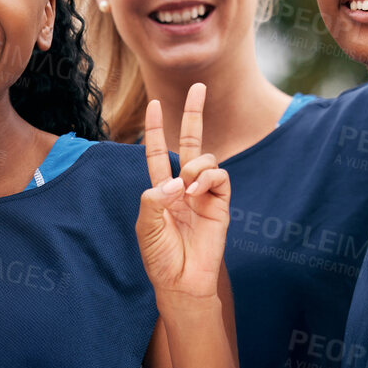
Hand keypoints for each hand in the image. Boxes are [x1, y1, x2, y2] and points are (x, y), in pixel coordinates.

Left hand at [135, 86, 229, 301]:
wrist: (182, 281)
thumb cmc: (160, 256)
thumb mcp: (146, 225)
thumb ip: (154, 198)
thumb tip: (177, 179)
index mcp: (161, 189)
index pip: (158, 152)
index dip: (157, 129)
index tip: (155, 105)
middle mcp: (184, 186)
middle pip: (191, 141)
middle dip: (194, 114)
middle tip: (198, 86)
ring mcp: (204, 193)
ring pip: (206, 159)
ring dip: (195, 167)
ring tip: (187, 189)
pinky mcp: (221, 203)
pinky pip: (220, 176)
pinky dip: (207, 177)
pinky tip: (197, 192)